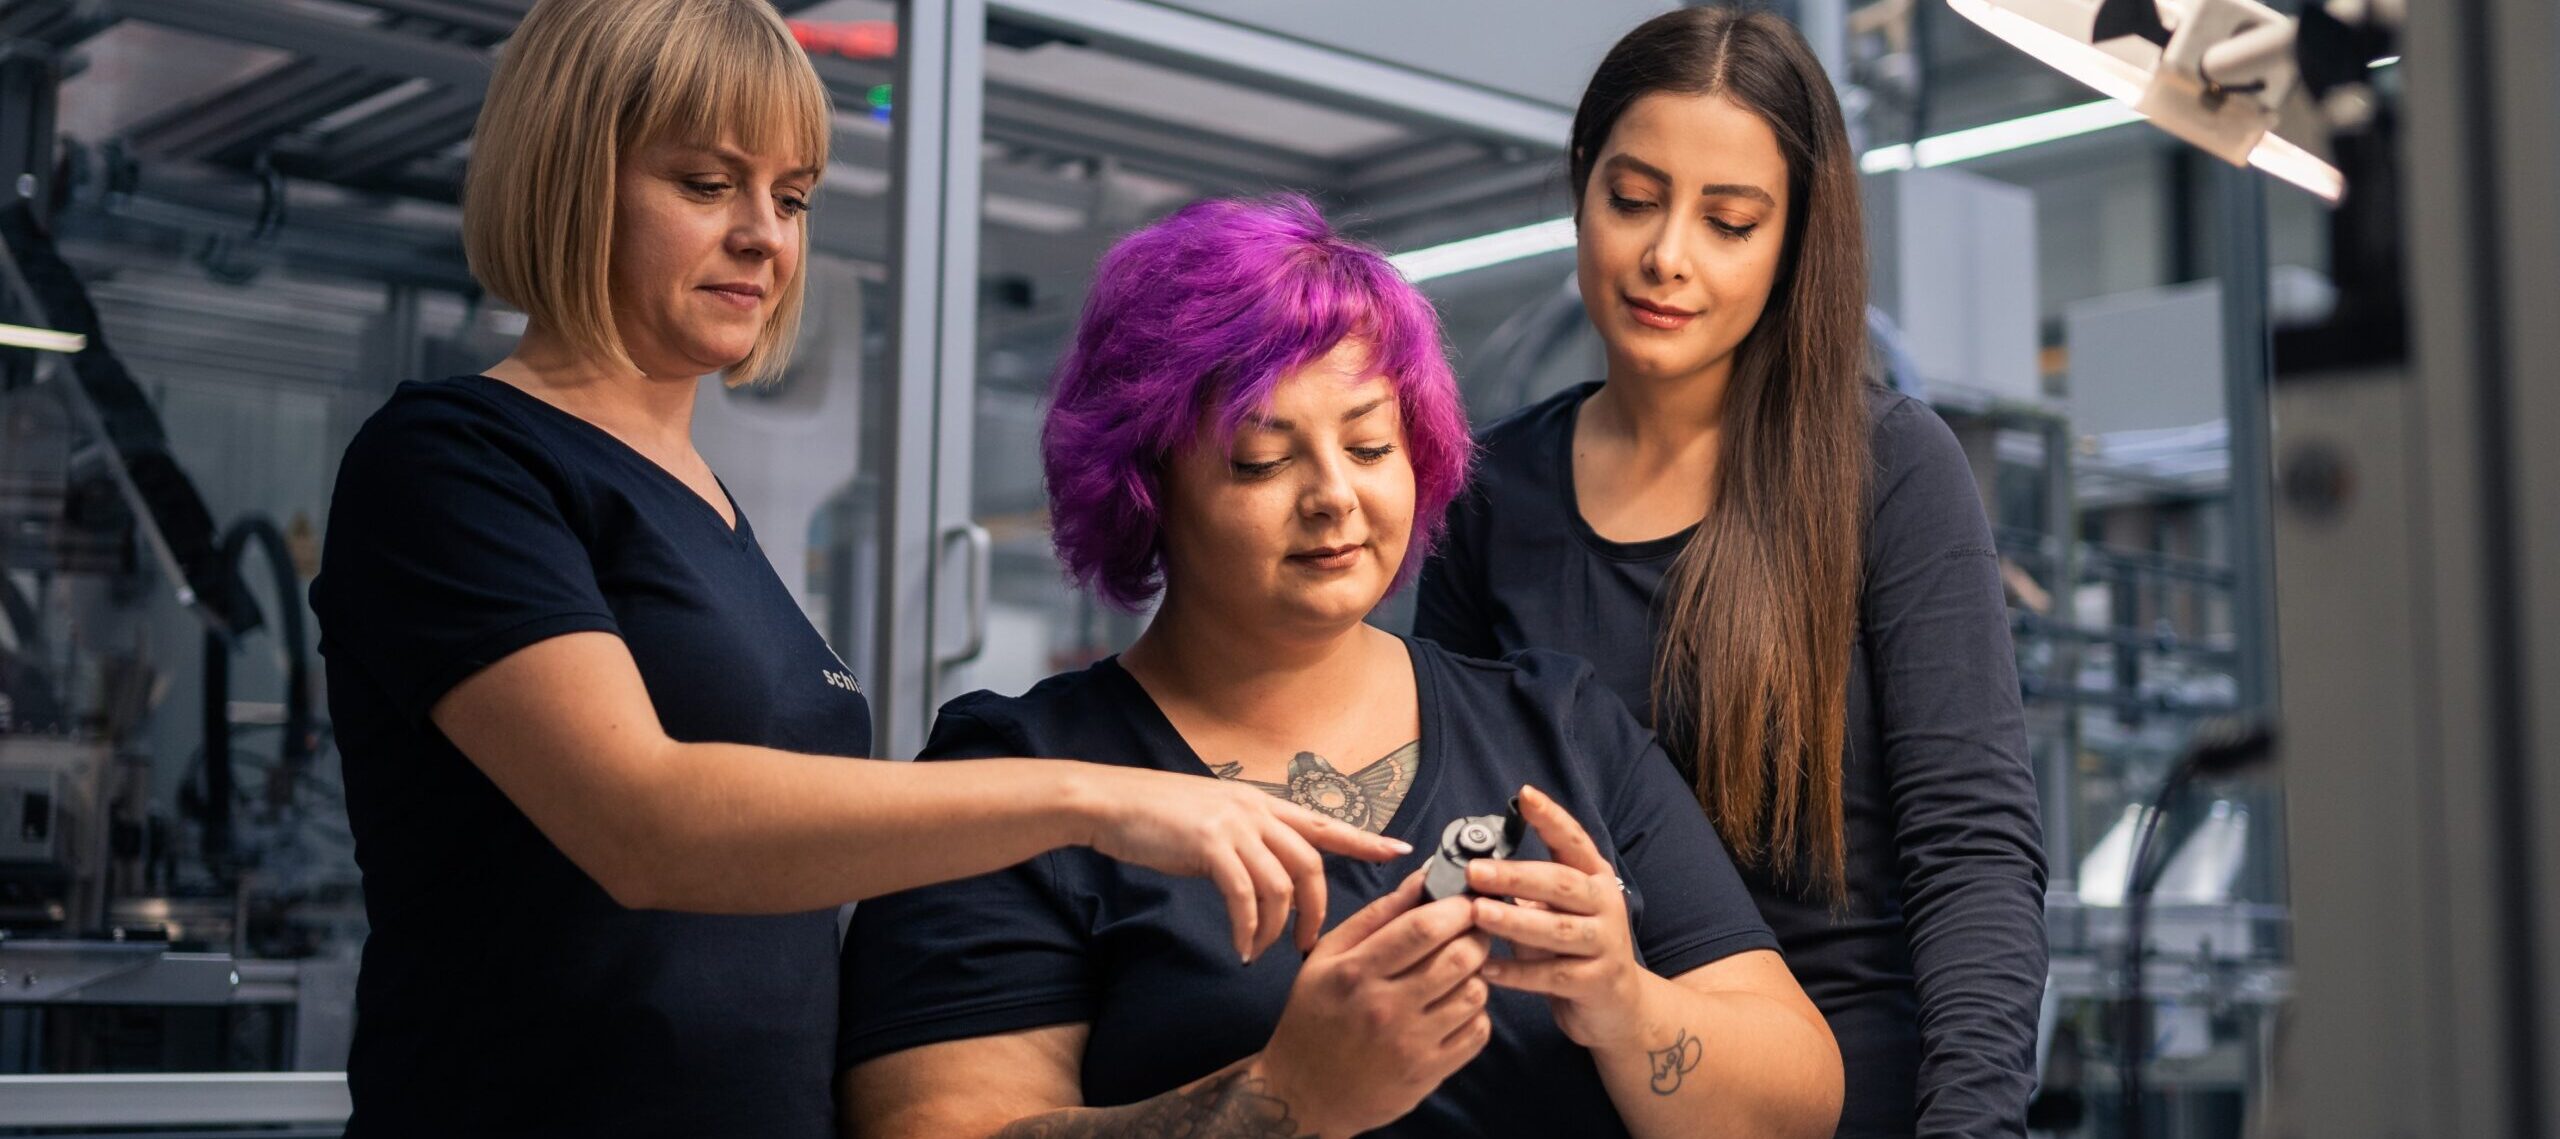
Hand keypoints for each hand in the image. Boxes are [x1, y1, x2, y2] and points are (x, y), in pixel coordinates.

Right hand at [1073, 764, 1411, 961]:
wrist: (1111, 803)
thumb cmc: (1159, 816)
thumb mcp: (1215, 819)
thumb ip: (1247, 839)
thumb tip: (1266, 873)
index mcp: (1262, 803)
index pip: (1325, 823)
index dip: (1365, 840)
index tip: (1401, 853)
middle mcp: (1256, 810)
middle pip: (1311, 863)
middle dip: (1318, 911)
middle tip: (1311, 945)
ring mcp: (1234, 825)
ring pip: (1281, 884)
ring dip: (1278, 927)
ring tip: (1265, 950)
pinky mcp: (1209, 845)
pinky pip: (1243, 897)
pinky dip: (1248, 928)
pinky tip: (1241, 947)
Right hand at [1253, 870, 1493, 1138]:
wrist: (1302, 1092)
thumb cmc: (1314, 1016)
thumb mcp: (1327, 957)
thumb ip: (1376, 916)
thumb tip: (1422, 878)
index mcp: (1355, 972)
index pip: (1423, 928)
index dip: (1456, 906)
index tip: (1466, 899)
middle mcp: (1384, 1008)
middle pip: (1459, 957)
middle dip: (1476, 935)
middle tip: (1471, 930)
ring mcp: (1410, 1044)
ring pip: (1475, 993)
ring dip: (1477, 974)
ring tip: (1459, 970)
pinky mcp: (1428, 1073)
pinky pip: (1477, 1032)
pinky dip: (1476, 1013)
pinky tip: (1454, 1007)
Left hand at [1468, 784, 1647, 1050]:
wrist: (1620, 1007)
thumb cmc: (1577, 948)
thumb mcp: (1560, 911)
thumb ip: (1529, 890)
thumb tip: (1475, 868)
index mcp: (1595, 878)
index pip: (1573, 841)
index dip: (1551, 818)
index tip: (1525, 795)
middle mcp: (1605, 905)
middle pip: (1561, 884)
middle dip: (1516, 876)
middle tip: (1475, 871)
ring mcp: (1605, 944)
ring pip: (1557, 930)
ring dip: (1514, 921)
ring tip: (1478, 913)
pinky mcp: (1596, 983)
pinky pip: (1551, 976)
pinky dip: (1516, 972)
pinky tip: (1485, 968)